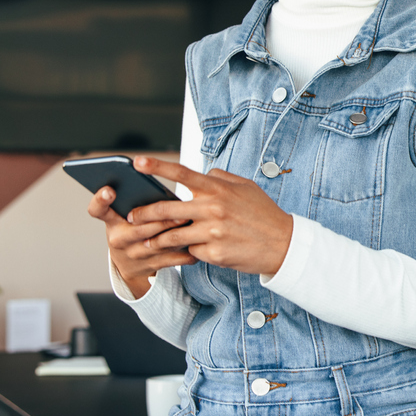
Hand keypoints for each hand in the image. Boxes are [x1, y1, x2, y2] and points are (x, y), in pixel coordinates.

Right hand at [87, 186, 192, 299]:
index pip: (98, 210)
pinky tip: (197, 242)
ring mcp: (134, 254)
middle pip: (140, 228)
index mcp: (111, 221)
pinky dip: (186, 251)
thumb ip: (138, 201)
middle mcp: (119, 239)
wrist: (129, 264)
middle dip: (162, 220)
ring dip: (177, 233)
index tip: (109, 190)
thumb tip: (158, 177)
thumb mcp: (126, 215)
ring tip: (192, 222)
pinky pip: (172, 259)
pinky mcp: (150, 266)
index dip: (100, 200)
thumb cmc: (133, 229)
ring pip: (159, 243)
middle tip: (180, 211)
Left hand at [121, 156, 294, 276]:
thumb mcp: (246, 187)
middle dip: (144, 213)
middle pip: (166, 210)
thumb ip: (221, 178)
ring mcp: (213, 232)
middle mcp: (213, 209)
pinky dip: (189, 251)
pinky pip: (191, 251)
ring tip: (149, 241)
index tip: (137, 162)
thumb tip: (203, 173)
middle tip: (132, 215)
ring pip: (172, 236)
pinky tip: (192, 251)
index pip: (182, 174)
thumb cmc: (263, 213)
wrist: (283, 244)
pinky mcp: (214, 254)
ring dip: (157, 239)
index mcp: (218, 189)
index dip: (157, 166)